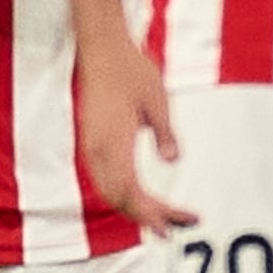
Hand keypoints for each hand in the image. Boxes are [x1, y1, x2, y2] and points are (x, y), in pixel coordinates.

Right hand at [72, 26, 191, 231]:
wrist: (101, 48)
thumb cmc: (130, 70)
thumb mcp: (158, 102)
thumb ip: (165, 134)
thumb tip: (172, 159)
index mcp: (113, 142)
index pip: (130, 191)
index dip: (151, 213)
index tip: (174, 225)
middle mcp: (97, 148)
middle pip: (118, 198)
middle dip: (147, 217)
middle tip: (180, 224)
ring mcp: (91, 145)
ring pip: (109, 190)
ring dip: (135, 208)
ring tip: (166, 215)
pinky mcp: (92, 140)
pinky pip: (105, 177)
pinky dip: (124, 193)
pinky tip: (142, 196)